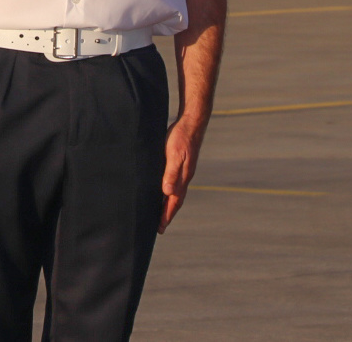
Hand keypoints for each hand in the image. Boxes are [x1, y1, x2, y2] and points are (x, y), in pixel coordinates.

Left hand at [160, 116, 207, 232]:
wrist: (192, 122)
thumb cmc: (181, 137)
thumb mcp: (174, 154)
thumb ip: (171, 173)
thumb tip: (168, 192)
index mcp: (183, 177)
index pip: (174, 202)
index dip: (166, 215)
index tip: (160, 228)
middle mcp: (184, 177)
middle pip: (175, 200)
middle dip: (167, 214)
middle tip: (159, 227)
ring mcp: (183, 170)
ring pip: (174, 192)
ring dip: (168, 204)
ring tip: (160, 213)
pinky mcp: (179, 163)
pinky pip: (173, 182)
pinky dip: (168, 191)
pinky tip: (163, 190)